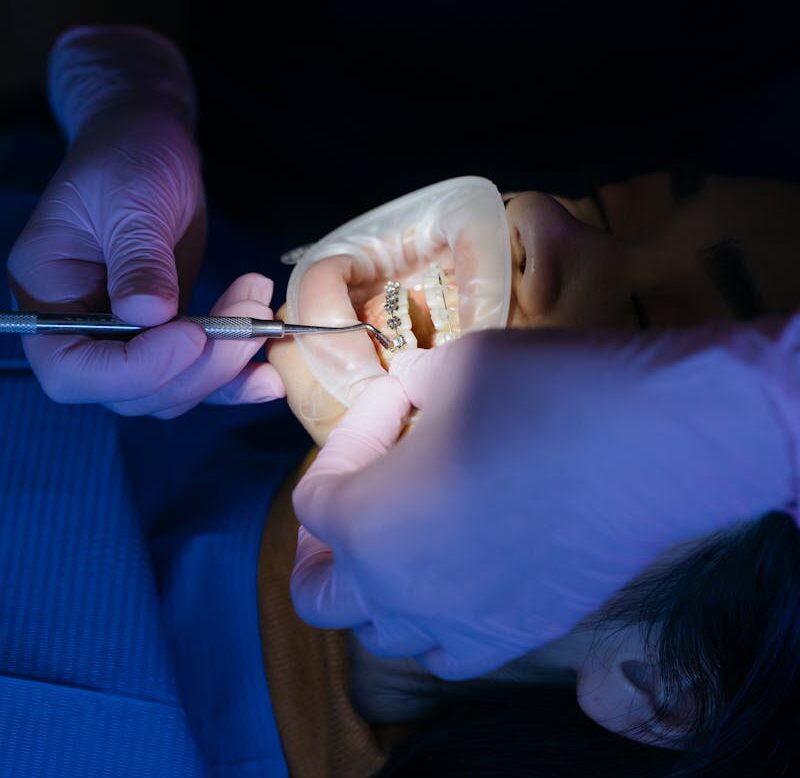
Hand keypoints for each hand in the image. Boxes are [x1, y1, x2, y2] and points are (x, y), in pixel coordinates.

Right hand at [6, 27, 279, 414]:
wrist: (152, 145)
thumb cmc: (129, 158)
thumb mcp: (133, 200)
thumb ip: (139, 259)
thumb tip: (148, 314)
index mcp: (49, 296)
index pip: (72, 369)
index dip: (136, 368)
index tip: (193, 335)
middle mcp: (81, 330)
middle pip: (130, 392)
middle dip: (197, 368)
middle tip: (250, 323)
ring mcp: (127, 339)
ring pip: (171, 392)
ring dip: (225, 370)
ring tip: (264, 319)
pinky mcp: (168, 337)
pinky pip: (197, 375)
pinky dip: (235, 379)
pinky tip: (270, 373)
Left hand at [290, 320, 796, 678]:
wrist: (650, 442)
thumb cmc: (539, 393)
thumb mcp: (451, 367)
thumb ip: (408, 386)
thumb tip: (406, 388)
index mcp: (366, 524)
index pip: (315, 497)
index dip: (348, 439)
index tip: (394, 404)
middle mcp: (400, 591)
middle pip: (318, 594)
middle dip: (322, 546)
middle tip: (351, 500)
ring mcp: (459, 623)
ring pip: (382, 634)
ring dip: (376, 587)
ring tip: (402, 540)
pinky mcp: (517, 635)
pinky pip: (449, 654)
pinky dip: (435, 624)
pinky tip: (457, 579)